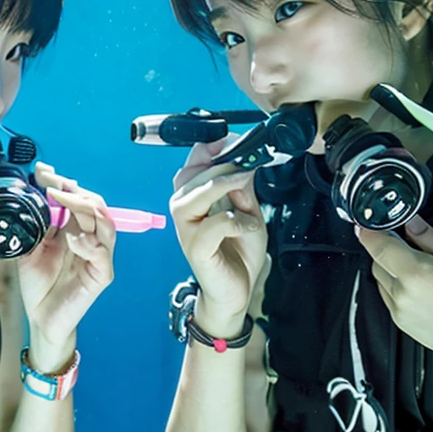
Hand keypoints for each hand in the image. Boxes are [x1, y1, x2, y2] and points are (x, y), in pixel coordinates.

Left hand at [14, 163, 114, 364]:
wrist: (41, 318)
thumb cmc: (39, 285)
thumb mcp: (29, 248)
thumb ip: (34, 225)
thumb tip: (29, 196)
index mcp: (74, 229)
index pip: (78, 198)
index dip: (63, 182)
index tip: (43, 172)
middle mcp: (89, 238)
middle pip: (94, 204)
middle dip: (74, 190)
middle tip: (52, 184)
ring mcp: (98, 256)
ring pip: (106, 223)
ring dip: (85, 207)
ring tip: (64, 200)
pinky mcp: (101, 275)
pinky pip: (103, 255)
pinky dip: (91, 243)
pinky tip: (75, 239)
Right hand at [170, 138, 266, 322]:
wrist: (237, 290)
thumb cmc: (238, 251)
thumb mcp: (247, 211)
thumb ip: (244, 187)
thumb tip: (246, 159)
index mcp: (193, 197)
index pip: (192, 163)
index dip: (210, 148)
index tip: (236, 141)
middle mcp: (183, 209)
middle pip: (192, 174)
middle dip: (223, 164)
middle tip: (249, 163)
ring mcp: (186, 229)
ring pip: (194, 195)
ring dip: (222, 184)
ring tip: (245, 185)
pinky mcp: (196, 248)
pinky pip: (213, 224)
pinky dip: (236, 220)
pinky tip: (249, 226)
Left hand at [354, 216, 432, 368]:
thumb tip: (412, 223)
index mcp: (418, 273)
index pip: (379, 246)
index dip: (369, 232)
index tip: (367, 224)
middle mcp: (402, 291)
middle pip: (376, 260)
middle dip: (386, 249)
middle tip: (406, 245)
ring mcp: (396, 307)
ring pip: (378, 276)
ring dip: (389, 267)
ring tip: (417, 269)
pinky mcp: (395, 318)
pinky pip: (384, 293)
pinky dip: (393, 284)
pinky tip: (416, 287)